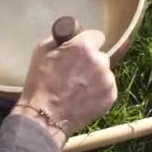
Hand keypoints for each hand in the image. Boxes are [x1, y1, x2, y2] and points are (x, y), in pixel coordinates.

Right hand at [12, 30, 117, 147]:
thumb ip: (61, 39)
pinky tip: (83, 97)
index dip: (87, 42)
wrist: (45, 116)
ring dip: (95, 76)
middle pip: (100, 55)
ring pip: (105, 72)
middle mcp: (100, 61)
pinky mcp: (111, 97)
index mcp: (84, 47)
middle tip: (76, 71)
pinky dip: (98, 91)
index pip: (97, 35)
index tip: (81, 50)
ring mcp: (107, 80)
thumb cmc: (40, 83)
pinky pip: (107, 88)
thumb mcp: (42, 51)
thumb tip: (70, 36)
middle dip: (91, 61)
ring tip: (78, 87)